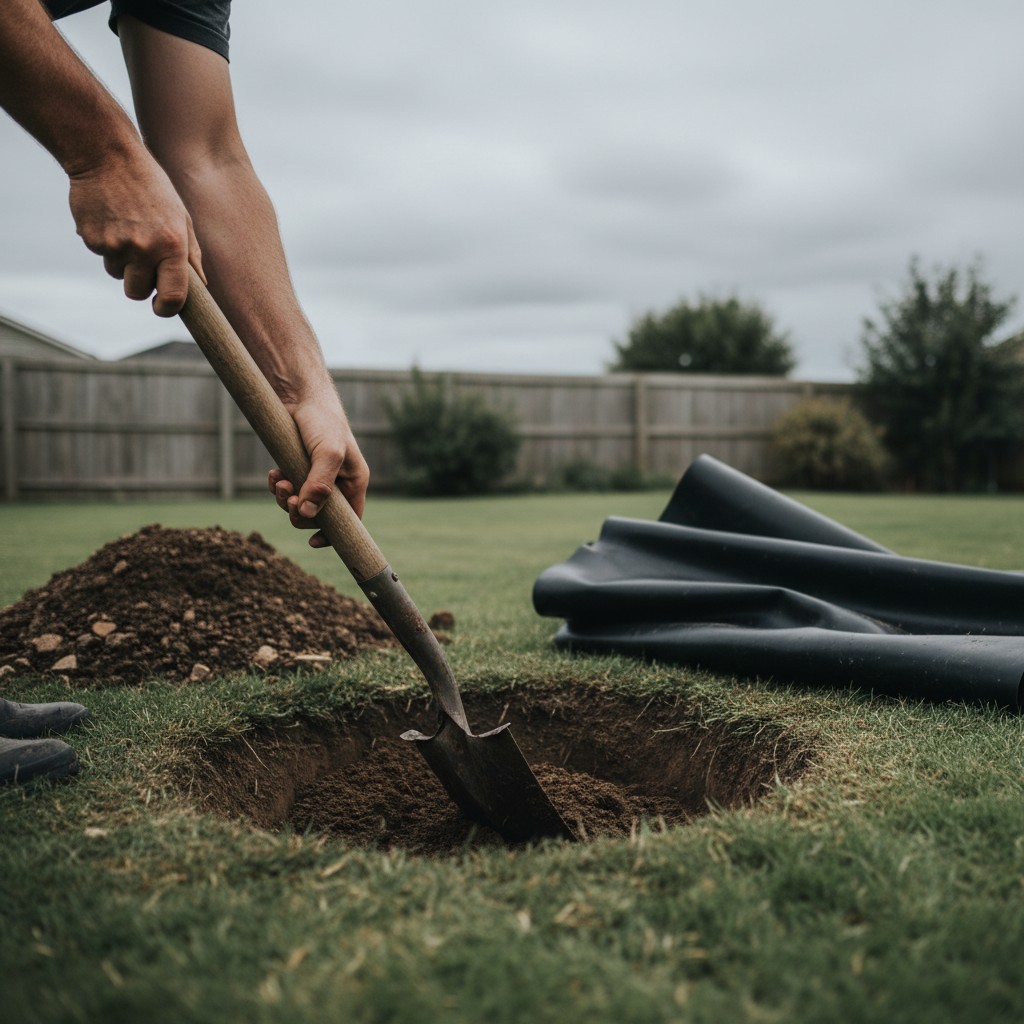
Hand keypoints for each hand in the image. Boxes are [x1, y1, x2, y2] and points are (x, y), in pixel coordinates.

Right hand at [68, 147, 204, 316]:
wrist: (107, 154)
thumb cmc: (151, 185)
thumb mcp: (180, 215)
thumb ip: (191, 253)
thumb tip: (202, 286)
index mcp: (173, 245)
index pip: (173, 296)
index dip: (167, 309)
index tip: (162, 307)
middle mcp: (144, 249)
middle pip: (138, 293)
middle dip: (140, 286)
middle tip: (142, 264)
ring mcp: (116, 245)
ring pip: (118, 275)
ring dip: (122, 262)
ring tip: (127, 229)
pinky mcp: (92, 239)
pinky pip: (101, 256)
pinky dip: (106, 245)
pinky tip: (111, 219)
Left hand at [267, 389, 369, 546]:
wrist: (300, 396)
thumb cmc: (323, 422)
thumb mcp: (328, 453)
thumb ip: (320, 484)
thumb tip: (307, 514)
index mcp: (354, 482)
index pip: (350, 519)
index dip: (334, 534)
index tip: (314, 542)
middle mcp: (336, 482)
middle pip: (319, 516)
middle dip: (301, 512)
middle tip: (290, 499)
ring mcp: (314, 476)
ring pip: (299, 504)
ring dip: (285, 498)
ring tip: (279, 482)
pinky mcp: (296, 468)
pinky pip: (285, 489)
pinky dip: (276, 486)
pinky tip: (273, 474)